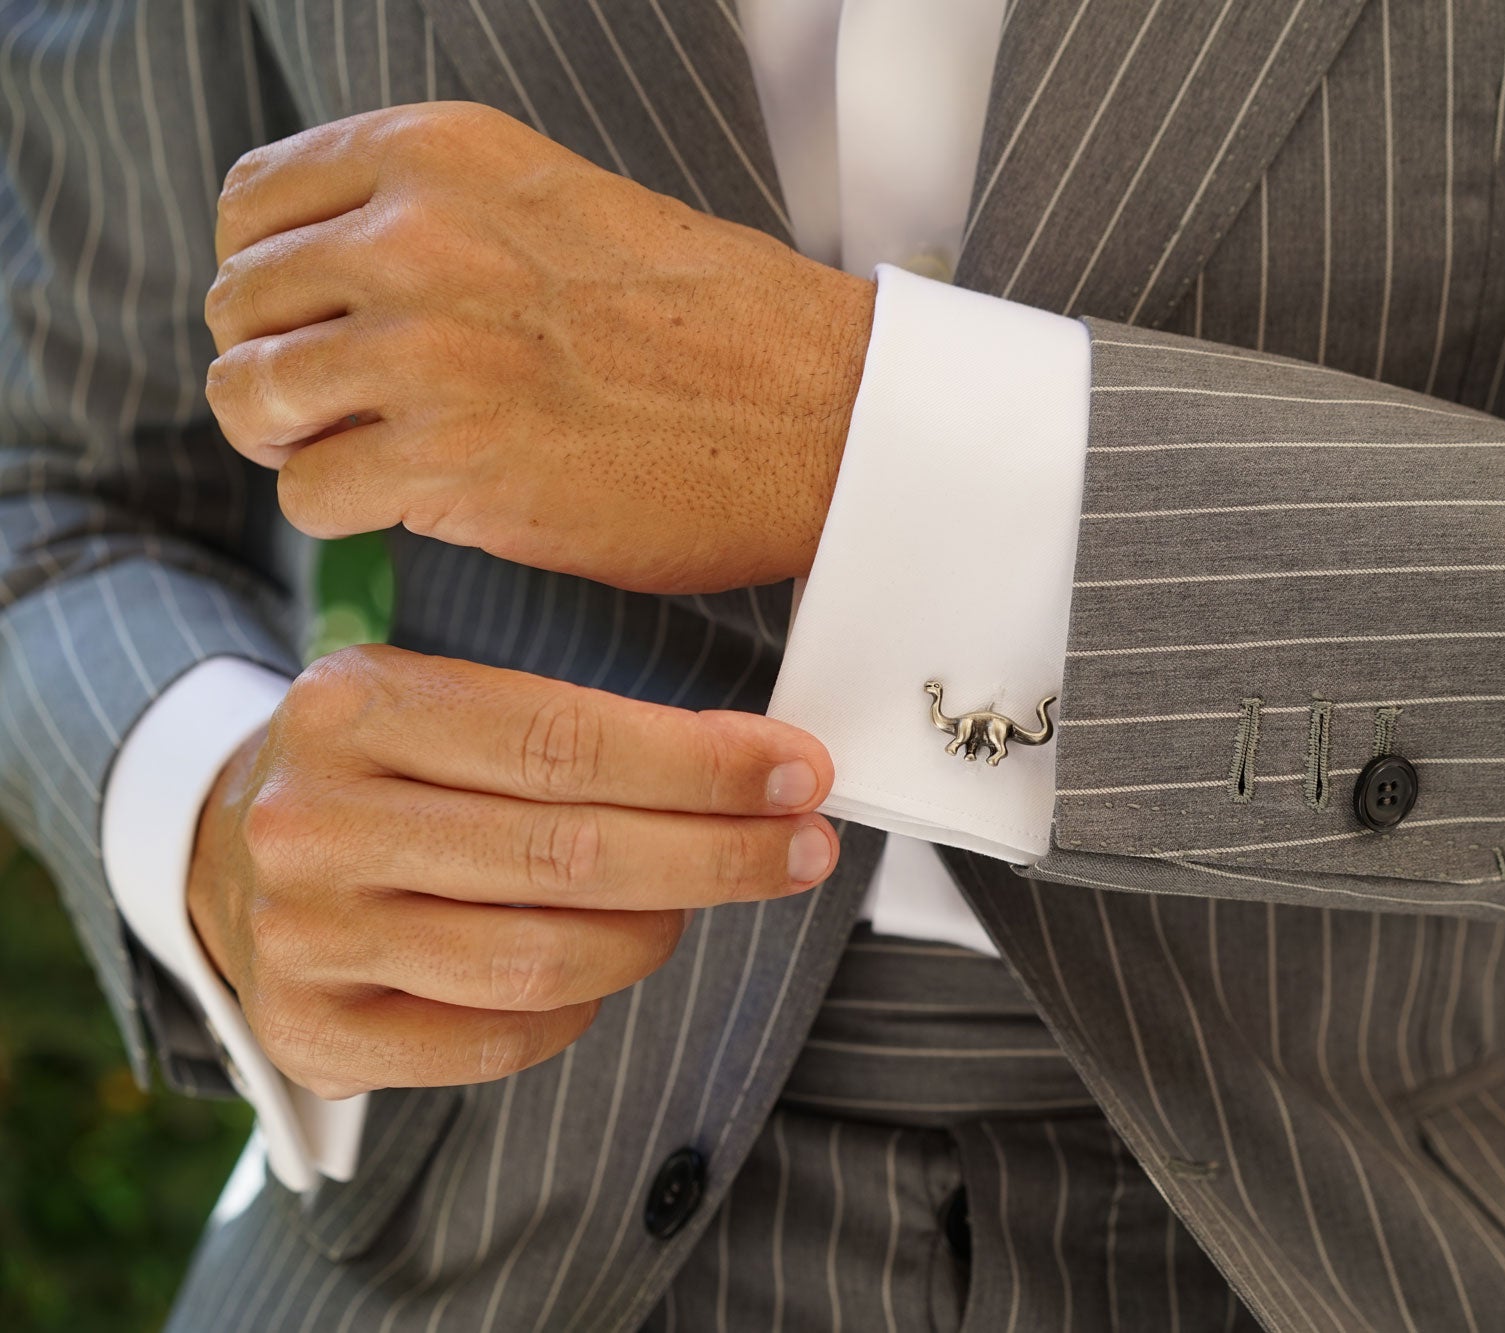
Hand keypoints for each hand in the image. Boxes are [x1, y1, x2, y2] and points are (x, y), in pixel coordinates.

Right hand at [187, 644, 839, 1098]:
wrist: (227, 846)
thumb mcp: (451, 705)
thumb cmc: (389, 769)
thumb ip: (584, 732)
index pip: (565, 743)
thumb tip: (762, 768)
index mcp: (355, 704)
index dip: (702, 768)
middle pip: (566, 854)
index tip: (800, 774)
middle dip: (716, 855)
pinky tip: (608, 964)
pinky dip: (581, 1008)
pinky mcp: (310, 1029)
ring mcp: (302, 933)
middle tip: (803, 850)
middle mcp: (314, 818)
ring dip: (655, 933)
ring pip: (541, 958)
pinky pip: (497, 1039)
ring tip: (694, 905)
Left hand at [202, 102, 874, 594]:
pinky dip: (350, 514)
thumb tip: (334, 285)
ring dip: (301, 444)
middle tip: (356, 410)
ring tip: (379, 458)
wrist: (822, 413)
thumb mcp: (561, 206)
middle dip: (282, 367)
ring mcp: (425, 350)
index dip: (273, 278)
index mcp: (441, 153)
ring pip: (251, 401)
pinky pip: (308, 496)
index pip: (253, 204)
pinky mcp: (447, 462)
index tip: (323, 324)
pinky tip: (425, 502)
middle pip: (238, 307)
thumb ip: (439, 223)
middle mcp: (415, 236)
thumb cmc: (719, 324)